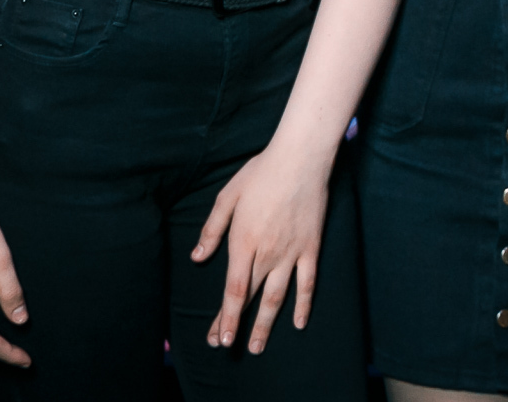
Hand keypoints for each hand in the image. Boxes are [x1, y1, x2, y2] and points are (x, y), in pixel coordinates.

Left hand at [192, 142, 330, 353]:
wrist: (301, 159)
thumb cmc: (261, 173)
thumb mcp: (228, 196)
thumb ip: (212, 229)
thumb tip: (197, 257)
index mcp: (243, 242)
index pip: (233, 290)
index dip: (225, 318)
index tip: (219, 339)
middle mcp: (267, 254)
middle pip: (250, 298)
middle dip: (237, 325)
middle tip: (227, 347)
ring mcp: (291, 253)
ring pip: (277, 297)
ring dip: (266, 325)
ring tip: (258, 347)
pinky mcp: (311, 248)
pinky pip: (307, 283)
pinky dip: (304, 305)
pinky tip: (298, 323)